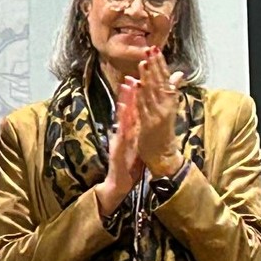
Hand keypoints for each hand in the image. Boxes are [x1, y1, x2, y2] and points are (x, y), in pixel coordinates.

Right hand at [95, 76, 145, 215]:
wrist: (119, 183)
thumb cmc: (128, 166)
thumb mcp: (136, 146)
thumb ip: (137, 133)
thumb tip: (142, 121)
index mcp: (129, 132)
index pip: (133, 111)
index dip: (136, 96)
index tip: (139, 80)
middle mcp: (123, 132)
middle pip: (127, 110)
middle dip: (129, 93)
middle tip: (130, 76)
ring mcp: (119, 139)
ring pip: (123, 118)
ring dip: (124, 102)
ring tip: (126, 87)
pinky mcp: (118, 147)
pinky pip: (122, 133)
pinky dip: (123, 121)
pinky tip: (124, 111)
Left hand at [134, 47, 183, 175]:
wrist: (163, 154)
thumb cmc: (164, 131)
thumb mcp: (169, 108)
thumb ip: (171, 90)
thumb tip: (178, 73)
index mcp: (170, 101)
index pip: (165, 78)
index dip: (160, 64)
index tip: (155, 50)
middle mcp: (166, 106)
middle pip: (159, 82)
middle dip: (154, 65)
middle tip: (150, 49)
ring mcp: (157, 115)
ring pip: (152, 93)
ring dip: (147, 77)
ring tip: (143, 63)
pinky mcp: (149, 124)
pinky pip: (143, 107)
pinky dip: (140, 95)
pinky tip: (136, 85)